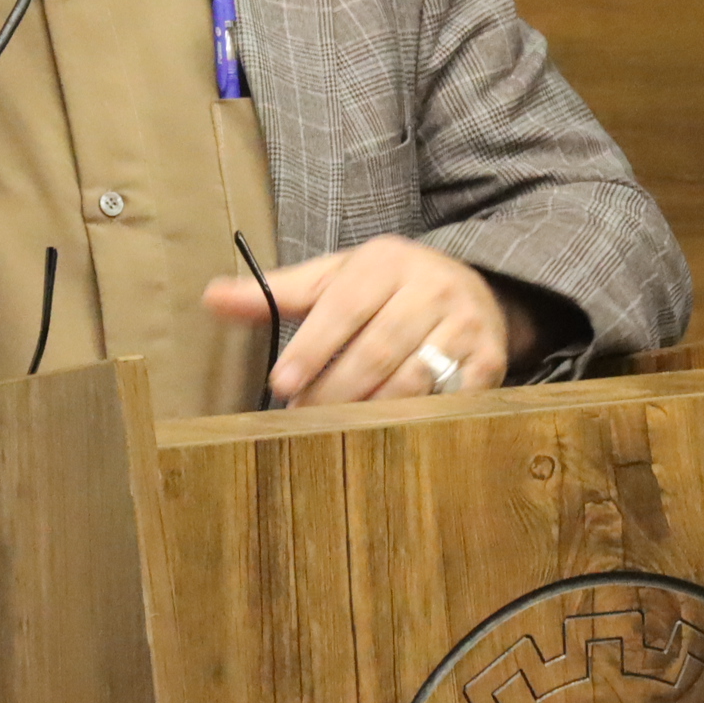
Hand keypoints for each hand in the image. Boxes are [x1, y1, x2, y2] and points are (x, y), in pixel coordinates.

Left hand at [200, 235, 542, 406]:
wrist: (478, 288)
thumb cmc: (388, 288)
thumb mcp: (337, 278)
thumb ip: (278, 292)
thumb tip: (212, 297)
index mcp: (387, 261)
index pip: (344, 307)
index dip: (313, 348)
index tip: (282, 383)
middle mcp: (432, 287)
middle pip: (378, 349)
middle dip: (336, 390)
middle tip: (302, 421)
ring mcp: (466, 325)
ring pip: (414, 380)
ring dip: (372, 413)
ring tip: (336, 435)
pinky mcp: (491, 362)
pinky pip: (452, 401)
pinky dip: (419, 423)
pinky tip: (389, 441)